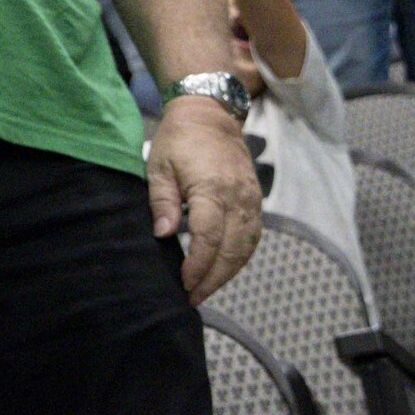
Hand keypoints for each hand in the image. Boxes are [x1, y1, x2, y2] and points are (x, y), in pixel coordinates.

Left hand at [151, 93, 263, 299]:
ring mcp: (252, 200)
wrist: (211, 116)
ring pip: (246, 247)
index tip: (184, 283)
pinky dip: (239, 257)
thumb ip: (162, 201)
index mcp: (213, 189)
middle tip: (192, 297)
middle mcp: (239, 198)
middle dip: (213, 278)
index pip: (209, 238)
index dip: (198, 265)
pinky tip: (222, 269)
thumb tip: (162, 234)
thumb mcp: (158, 166)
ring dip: (228, 272)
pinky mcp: (256, 201)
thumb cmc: (178, 140)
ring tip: (205, 290)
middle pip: (232, 249)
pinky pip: (252, 236)